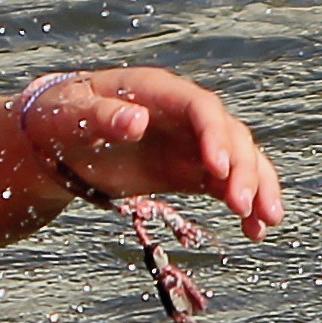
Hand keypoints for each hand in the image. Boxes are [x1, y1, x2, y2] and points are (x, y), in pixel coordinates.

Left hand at [17, 67, 283, 241]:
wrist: (56, 138)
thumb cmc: (60, 117)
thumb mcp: (70, 115)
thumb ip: (102, 117)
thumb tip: (137, 121)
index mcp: (158, 91)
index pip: (201, 107)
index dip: (215, 135)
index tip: (217, 168)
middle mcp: (185, 114)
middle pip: (230, 134)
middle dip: (242, 168)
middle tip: (240, 205)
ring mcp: (192, 142)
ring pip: (240, 159)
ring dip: (257, 187)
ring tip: (265, 221)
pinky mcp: (191, 170)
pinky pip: (227, 185)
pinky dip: (244, 205)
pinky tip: (255, 232)